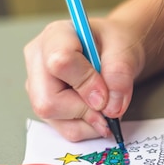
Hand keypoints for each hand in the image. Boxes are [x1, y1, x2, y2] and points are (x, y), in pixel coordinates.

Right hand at [24, 18, 143, 140]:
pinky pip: (63, 128)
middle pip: (48, 100)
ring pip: (54, 119)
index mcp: (56, 36)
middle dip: (85, 110)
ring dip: (89, 121)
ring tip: (109, 106)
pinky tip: (99, 113)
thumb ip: (119, 72)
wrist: (116, 52)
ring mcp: (38, 86)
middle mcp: (39, 61)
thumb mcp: (125, 49)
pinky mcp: (46, 106)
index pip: (59, 62)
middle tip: (111, 106)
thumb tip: (110, 107)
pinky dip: (88, 127)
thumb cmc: (116, 44)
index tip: (107, 93)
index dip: (85, 83)